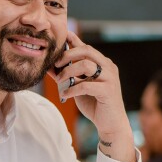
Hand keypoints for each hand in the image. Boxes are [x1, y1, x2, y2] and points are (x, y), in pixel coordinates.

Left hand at [52, 33, 135, 161]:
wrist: (111, 125)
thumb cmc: (95, 104)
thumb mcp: (78, 87)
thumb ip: (68, 76)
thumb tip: (50, 67)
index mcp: (103, 64)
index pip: (86, 47)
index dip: (73, 40)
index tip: (61, 37)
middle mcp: (108, 67)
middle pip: (87, 50)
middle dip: (68, 54)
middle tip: (56, 63)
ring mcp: (110, 78)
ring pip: (86, 65)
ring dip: (69, 71)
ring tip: (59, 81)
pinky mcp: (108, 90)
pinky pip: (86, 85)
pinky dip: (72, 89)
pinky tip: (64, 95)